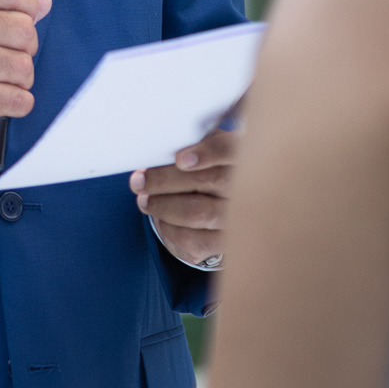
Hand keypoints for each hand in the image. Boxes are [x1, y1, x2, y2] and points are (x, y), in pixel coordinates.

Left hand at [129, 127, 237, 267]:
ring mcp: (241, 218)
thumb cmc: (209, 169)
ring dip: (162, 205)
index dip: (207, 153)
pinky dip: (169, 228)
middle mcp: (250, 187)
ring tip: (144, 200)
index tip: (179, 159)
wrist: (225, 209)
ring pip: (198, 212)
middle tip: (138, 181)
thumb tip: (159, 144)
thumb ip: (191, 143)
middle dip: (165, 180)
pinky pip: (193, 239)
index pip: (229, 150)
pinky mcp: (226, 244)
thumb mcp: (206, 149)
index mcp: (243, 154)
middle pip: (208, 181)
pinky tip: (160, 218)